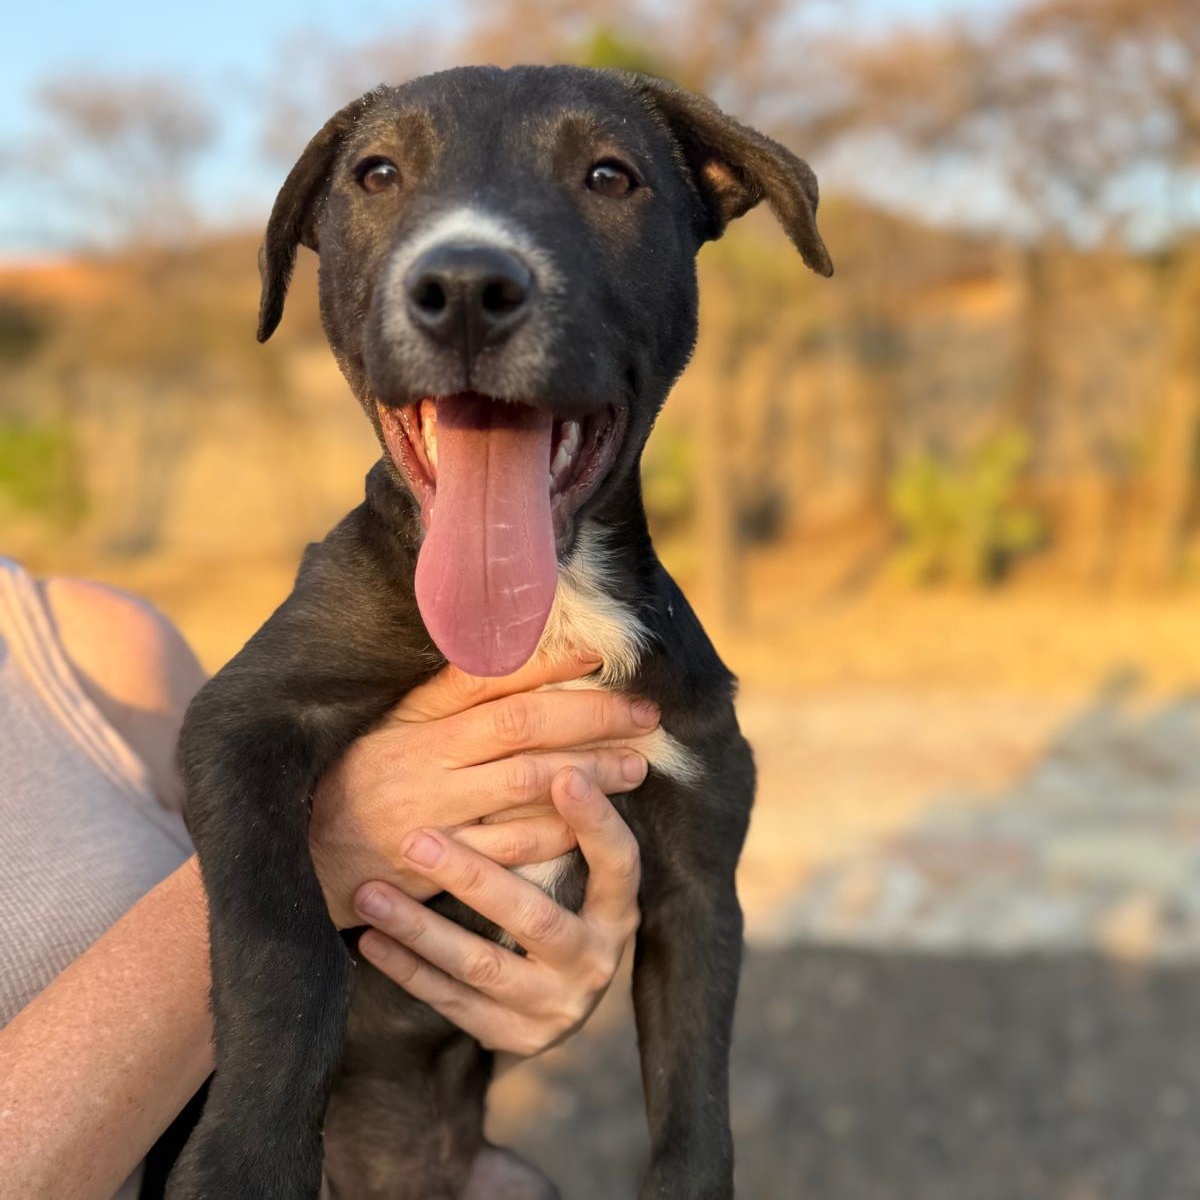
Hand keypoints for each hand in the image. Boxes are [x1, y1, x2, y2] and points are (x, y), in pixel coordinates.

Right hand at [310, 652, 657, 927]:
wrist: (301, 856)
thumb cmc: (355, 775)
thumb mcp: (390, 722)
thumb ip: (447, 693)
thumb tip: (512, 651)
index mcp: (417, 716)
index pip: (491, 676)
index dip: (550, 661)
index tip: (602, 651)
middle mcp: (427, 758)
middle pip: (523, 726)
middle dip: (591, 716)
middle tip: (644, 714)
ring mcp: (435, 812)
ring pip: (525, 784)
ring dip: (589, 774)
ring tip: (635, 766)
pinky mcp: (441, 864)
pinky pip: (510, 846)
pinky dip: (556, 831)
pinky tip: (590, 822)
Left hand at [352, 765, 640, 1057]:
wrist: (555, 1004)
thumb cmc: (560, 907)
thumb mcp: (576, 873)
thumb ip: (558, 821)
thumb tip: (540, 728)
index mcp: (619, 914)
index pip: (618, 864)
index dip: (594, 822)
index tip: (564, 772)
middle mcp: (594, 962)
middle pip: (534, 917)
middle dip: (471, 877)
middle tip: (415, 839)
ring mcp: (555, 1006)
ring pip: (481, 965)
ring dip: (420, 927)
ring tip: (370, 892)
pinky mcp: (513, 1037)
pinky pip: (452, 1001)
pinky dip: (408, 968)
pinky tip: (372, 937)